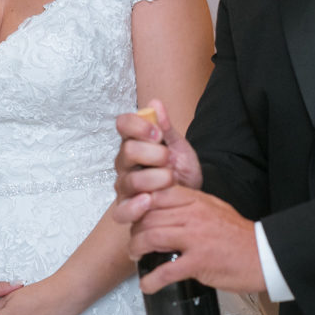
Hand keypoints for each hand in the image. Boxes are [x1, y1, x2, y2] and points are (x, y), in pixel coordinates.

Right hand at [113, 99, 202, 224]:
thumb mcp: (179, 147)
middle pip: (127, 151)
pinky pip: (122, 211)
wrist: (192, 197)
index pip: (123, 124)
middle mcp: (124, 163)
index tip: (158, 135)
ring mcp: (124, 186)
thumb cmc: (181, 170)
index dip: (139, 126)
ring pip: (130, 180)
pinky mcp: (126, 209)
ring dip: (155, 179)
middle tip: (170, 160)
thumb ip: (166, 128)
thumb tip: (155, 103)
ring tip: (171, 180)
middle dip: (153, 155)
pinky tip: (150, 200)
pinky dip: (135, 206)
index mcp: (134, 142)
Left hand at [129, 185, 264, 294]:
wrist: (265, 255)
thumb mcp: (214, 207)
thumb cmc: (240, 236)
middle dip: (135, 231)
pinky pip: (166, 270)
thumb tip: (165, 207)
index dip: (139, 206)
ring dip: (137, 249)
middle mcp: (194, 215)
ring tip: (137, 257)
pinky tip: (147, 284)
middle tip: (135, 242)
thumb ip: (189, 204)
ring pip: (152, 237)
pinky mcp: (200, 263)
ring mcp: (196, 238)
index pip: (156, 194)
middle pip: (149, 216)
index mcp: (196, 200)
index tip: (136, 217)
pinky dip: (151, 279)